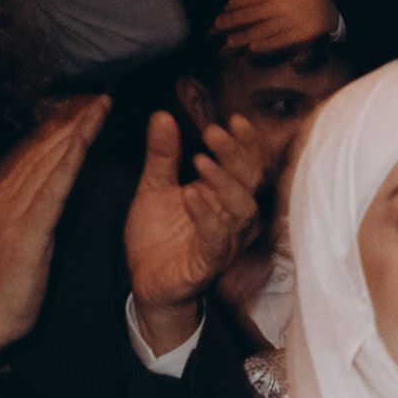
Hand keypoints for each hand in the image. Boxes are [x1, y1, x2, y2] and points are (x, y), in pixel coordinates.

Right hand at [0, 98, 104, 376]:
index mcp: (2, 195)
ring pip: (48, 160)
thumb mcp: (16, 238)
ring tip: (100, 105)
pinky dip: (66, 163)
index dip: (60, 126)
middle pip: (43, 147)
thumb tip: (45, 190)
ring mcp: (13, 210)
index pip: (35, 152)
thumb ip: (27, 211)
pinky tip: (82, 144)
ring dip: (75, 130)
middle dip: (72, 118)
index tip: (86, 104)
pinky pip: (50, 190)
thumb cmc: (1, 284)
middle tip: (100, 92)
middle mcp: (5, 195)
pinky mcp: (26, 231)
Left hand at [123, 108, 262, 326]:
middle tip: (212, 132)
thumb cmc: (159, 236)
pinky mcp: (209, 263)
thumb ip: (162, 155)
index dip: (246, 143)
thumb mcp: (154, 187)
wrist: (147, 281)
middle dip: (235, 155)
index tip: (235, 120)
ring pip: (241, 210)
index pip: (246, 165)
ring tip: (200, 161)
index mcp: (225, 196)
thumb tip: (162, 116)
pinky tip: (191, 195)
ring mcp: (225, 241)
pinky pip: (217, 239)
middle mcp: (233, 218)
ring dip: (224, 182)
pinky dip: (207, 216)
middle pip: (250, 182)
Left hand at [217, 0, 339, 60]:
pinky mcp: (303, 33)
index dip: (229, 3)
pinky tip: (253, 48)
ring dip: (244, 37)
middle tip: (216, 27)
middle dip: (231, 21)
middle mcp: (282, 3)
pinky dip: (266, 45)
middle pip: (251, 13)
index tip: (217, 9)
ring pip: (263, 29)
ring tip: (229, 43)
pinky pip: (281, 40)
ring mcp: (293, 19)